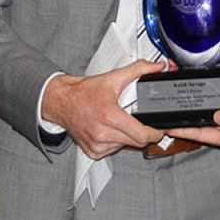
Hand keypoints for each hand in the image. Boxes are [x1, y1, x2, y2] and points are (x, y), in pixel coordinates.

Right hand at [42, 59, 167, 159]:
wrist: (61, 101)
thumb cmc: (84, 92)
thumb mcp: (113, 78)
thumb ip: (138, 70)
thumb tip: (157, 67)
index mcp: (109, 116)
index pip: (141, 135)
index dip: (155, 133)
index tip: (158, 129)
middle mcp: (102, 133)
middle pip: (137, 143)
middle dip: (143, 134)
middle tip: (140, 122)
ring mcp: (96, 145)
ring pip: (125, 147)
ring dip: (128, 137)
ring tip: (121, 122)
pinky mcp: (92, 152)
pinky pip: (112, 151)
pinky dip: (116, 142)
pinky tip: (110, 130)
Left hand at [168, 105, 219, 153]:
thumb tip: (217, 115)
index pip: (201, 135)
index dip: (184, 131)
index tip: (171, 128)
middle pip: (207, 133)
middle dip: (193, 128)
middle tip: (179, 122)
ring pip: (218, 128)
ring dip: (205, 123)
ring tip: (193, 118)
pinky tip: (218, 114)